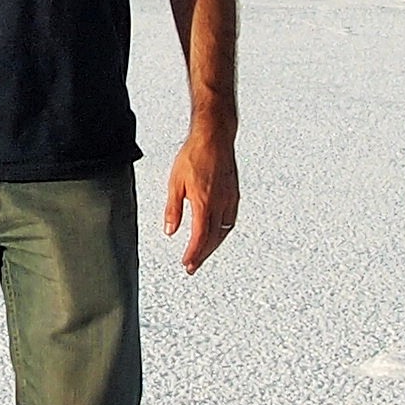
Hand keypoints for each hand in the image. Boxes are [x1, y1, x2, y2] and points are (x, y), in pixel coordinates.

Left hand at [163, 122, 238, 272]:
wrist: (214, 137)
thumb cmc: (194, 155)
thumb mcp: (175, 182)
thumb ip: (173, 209)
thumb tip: (170, 230)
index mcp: (204, 202)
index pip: (199, 237)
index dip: (193, 254)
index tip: (187, 264)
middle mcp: (220, 203)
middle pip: (212, 239)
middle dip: (202, 255)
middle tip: (192, 266)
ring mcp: (229, 199)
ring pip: (223, 231)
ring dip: (213, 246)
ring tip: (202, 254)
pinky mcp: (234, 194)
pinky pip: (231, 220)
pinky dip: (223, 232)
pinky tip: (217, 234)